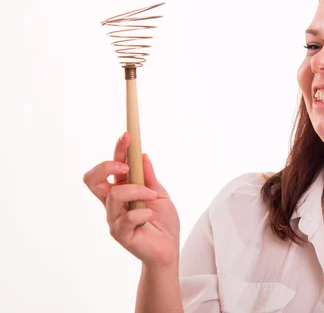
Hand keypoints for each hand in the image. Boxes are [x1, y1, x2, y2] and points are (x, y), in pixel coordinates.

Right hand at [83, 132, 179, 269]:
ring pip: (115, 195)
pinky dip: (142, 212)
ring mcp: (114, 219)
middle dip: (107, 166)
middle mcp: (113, 204)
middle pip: (92, 179)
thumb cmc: (163, 222)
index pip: (111, 167)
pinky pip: (126, 217)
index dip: (117, 150)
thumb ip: (149, 177)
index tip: (128, 135)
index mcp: (122, 191)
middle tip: (126, 168)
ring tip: (151, 198)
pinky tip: (150, 216)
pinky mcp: (120, 234)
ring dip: (137, 191)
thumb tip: (142, 155)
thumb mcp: (160, 194)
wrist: (169, 249)